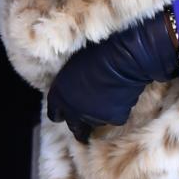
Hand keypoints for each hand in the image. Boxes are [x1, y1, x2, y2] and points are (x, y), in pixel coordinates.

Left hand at [46, 12, 178, 143]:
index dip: (62, 113)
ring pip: (96, 122)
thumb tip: (76, 88)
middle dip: (79, 124)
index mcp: (59, 95)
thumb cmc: (97, 52)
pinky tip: (123, 96)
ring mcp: (93, 117)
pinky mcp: (113, 119)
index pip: (55, 114)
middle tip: (87, 119)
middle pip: (74, 126)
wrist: (122, 58)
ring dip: (100, 115)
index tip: (67, 113)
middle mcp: (73, 110)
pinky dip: (119, 110)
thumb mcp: (73, 67)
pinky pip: (116, 117)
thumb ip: (71, 84)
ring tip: (109, 98)